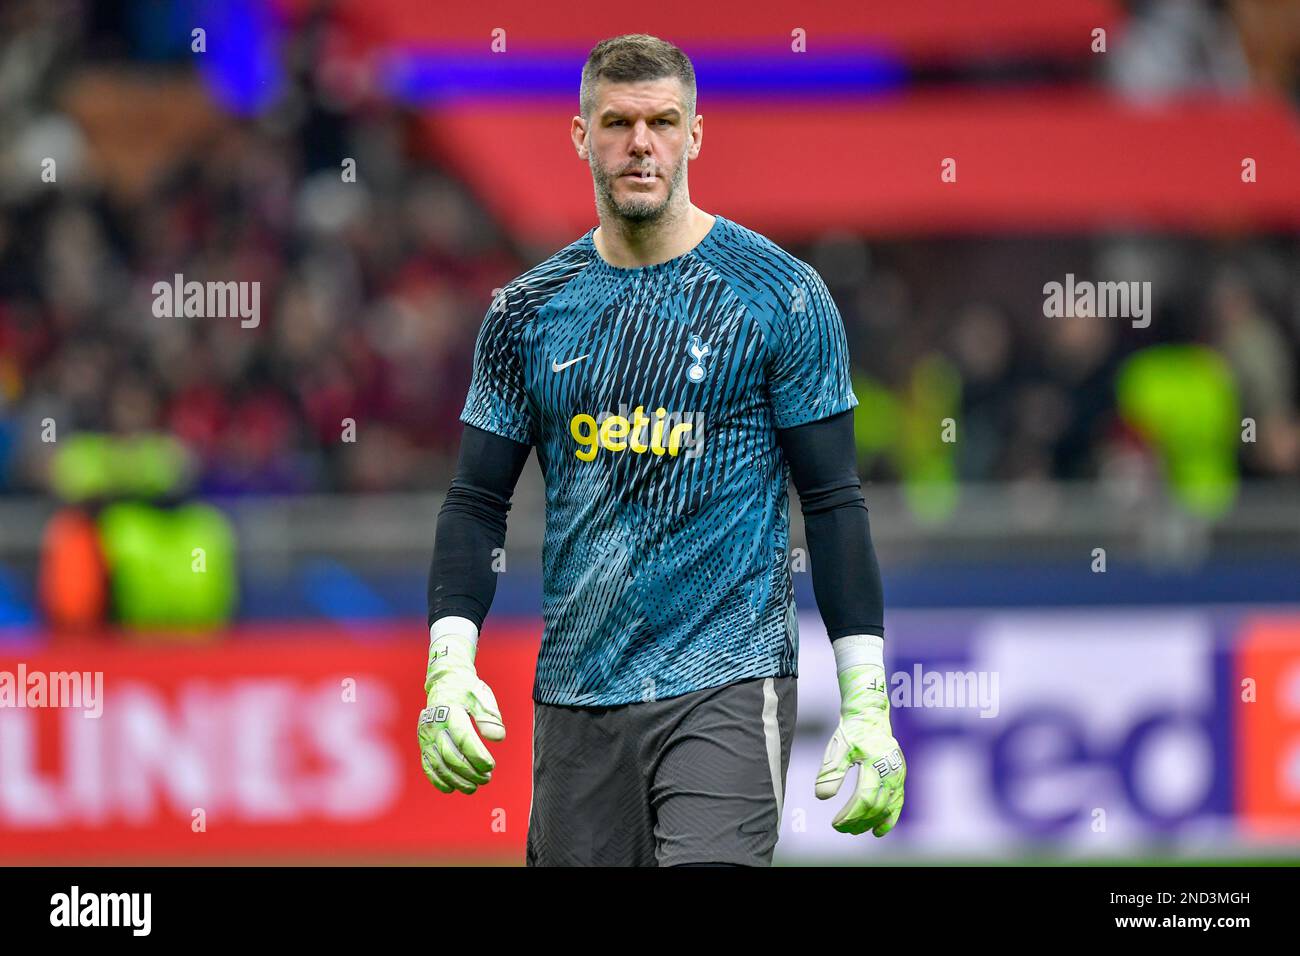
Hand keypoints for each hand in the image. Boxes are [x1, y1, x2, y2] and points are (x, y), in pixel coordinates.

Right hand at [418, 617, 504, 793]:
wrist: (444, 682)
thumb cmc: (466, 690)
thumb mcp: (481, 696)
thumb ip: (489, 717)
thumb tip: (498, 738)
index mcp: (450, 712)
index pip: (464, 739)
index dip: (478, 756)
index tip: (491, 766)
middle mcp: (435, 726)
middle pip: (451, 756)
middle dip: (469, 771)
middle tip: (486, 779)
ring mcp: (426, 736)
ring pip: (439, 764)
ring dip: (456, 780)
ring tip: (473, 787)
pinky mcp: (423, 744)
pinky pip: (427, 765)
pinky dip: (438, 779)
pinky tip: (451, 788)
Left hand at [815, 639, 905, 835]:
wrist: (869, 716)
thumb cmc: (852, 731)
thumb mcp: (838, 748)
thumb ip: (831, 773)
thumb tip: (822, 797)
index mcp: (876, 764)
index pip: (864, 799)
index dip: (850, 815)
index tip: (835, 823)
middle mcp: (892, 772)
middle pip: (876, 806)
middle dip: (858, 822)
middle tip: (840, 829)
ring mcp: (898, 776)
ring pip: (888, 808)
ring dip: (871, 822)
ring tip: (854, 831)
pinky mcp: (900, 778)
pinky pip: (897, 803)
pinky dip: (889, 819)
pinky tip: (878, 831)